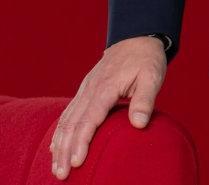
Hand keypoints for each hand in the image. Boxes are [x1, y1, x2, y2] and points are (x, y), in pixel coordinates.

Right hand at [50, 35, 167, 179]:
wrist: (137, 38)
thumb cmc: (146, 60)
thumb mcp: (152, 76)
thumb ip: (145, 100)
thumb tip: (139, 124)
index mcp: (105, 87)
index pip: (89, 120)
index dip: (81, 142)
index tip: (77, 162)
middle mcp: (90, 89)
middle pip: (71, 124)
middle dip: (64, 150)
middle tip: (61, 175)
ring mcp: (84, 90)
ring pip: (65, 120)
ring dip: (59, 145)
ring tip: (56, 168)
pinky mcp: (84, 91)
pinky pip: (67, 114)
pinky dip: (59, 132)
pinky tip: (56, 147)